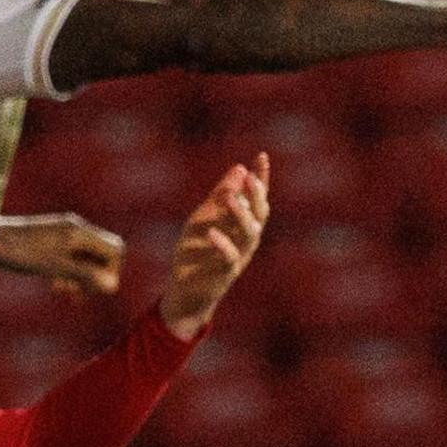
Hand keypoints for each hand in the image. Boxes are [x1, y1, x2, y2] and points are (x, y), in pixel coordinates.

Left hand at [0, 212, 122, 296]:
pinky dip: (70, 272)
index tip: (95, 289)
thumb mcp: (55, 268)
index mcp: (79, 232)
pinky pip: (72, 258)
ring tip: (66, 292)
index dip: (112, 272)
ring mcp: (64, 234)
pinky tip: (57, 285)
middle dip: (97, 276)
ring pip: (87, 258)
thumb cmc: (21, 253)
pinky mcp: (52, 241)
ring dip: (83, 277)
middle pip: (103, 254)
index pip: (115, 250)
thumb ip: (85, 275)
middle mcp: (75, 229)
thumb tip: (113, 286)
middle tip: (80, 295)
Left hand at [153, 156, 268, 337]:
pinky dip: (222, 243)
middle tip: (250, 177)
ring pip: (249, 233)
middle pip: (260, 214)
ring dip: (240, 215)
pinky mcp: (226, 272)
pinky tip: (212, 232)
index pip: (257, 197)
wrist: (185, 290)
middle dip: (256, 195)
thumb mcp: (203, 218)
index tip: (261, 157)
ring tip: (230, 200)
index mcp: (243, 223)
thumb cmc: (196, 252)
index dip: (261, 178)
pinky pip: (229, 257)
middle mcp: (246, 238)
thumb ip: (220, 195)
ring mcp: (239, 256)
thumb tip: (239, 168)